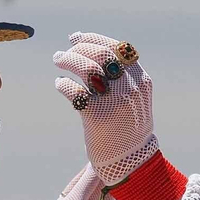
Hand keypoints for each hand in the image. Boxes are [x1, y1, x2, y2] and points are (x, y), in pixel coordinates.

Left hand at [52, 33, 156, 184]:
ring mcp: (114, 101)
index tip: (76, 38)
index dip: (93, 39)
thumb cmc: (128, 128)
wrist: (132, 162)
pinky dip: (63, 83)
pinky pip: (73, 90)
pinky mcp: (96, 115)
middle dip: (78, 48)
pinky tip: (60, 84)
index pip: (117, 48)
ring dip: (68, 59)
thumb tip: (90, 50)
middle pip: (100, 54)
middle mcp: (129, 87)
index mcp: (141, 80)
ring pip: (86, 67)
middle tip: (62, 54)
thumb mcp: (135, 98)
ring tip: (58, 61)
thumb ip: (122, 77)